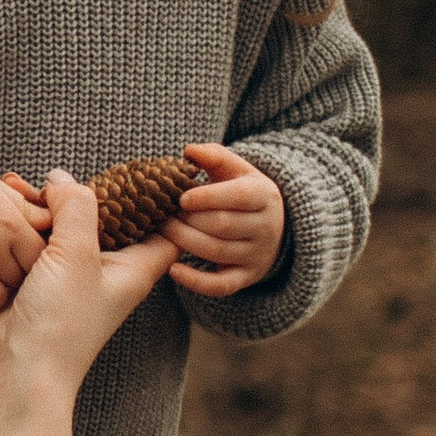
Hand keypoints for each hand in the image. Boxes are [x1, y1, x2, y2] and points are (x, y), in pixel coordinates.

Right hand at [0, 173, 181, 435]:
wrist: (21, 373)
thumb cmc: (61, 323)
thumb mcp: (75, 255)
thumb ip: (76, 208)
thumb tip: (62, 178)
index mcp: (135, 268)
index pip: (167, 229)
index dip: (164, 202)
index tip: (150, 172)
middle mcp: (110, 272)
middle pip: (115, 222)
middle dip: (96, 194)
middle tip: (80, 170)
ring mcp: (76, 278)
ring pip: (73, 230)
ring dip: (56, 208)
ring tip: (35, 184)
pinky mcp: (45, 283)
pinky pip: (45, 244)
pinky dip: (34, 225)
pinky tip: (18, 205)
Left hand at [167, 142, 285, 296]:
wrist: (271, 226)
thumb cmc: (242, 192)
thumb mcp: (235, 170)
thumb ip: (214, 156)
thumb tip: (189, 150)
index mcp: (264, 196)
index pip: (239, 196)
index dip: (208, 197)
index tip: (181, 197)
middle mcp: (266, 227)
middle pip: (223, 225)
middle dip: (189, 219)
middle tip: (165, 214)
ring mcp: (257, 255)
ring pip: (218, 252)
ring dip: (185, 241)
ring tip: (164, 230)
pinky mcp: (246, 277)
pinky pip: (221, 285)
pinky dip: (196, 281)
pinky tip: (173, 269)